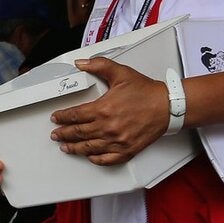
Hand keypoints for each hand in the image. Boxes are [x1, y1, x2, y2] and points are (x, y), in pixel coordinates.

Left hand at [51, 57, 168, 165]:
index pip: (75, 115)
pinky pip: (107, 159)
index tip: (56, 117)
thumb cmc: (146, 92)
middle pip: (78, 133)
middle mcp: (108, 127)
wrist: (168, 106)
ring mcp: (117, 141)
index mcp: (103, 109)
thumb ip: (99, 65)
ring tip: (65, 147)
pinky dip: (96, 159)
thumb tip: (81, 63)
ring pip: (89, 147)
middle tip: (56, 134)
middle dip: (64, 134)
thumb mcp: (121, 73)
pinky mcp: (127, 150)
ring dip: (74, 148)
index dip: (62, 117)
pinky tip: (90, 156)